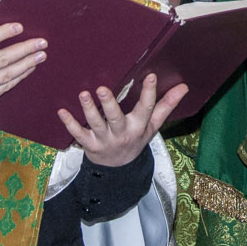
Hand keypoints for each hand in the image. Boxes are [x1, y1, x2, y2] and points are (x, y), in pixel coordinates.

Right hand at [0, 22, 46, 116]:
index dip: (3, 33)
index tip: (18, 27)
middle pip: (2, 58)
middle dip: (24, 49)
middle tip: (41, 42)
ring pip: (8, 74)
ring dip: (27, 63)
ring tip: (41, 55)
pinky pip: (5, 87)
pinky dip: (19, 77)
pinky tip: (29, 69)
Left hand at [58, 73, 187, 167]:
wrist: (118, 169)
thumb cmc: (136, 139)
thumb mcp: (153, 125)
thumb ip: (167, 105)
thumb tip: (184, 87)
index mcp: (139, 126)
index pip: (146, 108)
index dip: (149, 92)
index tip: (149, 76)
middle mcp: (122, 133)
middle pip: (116, 118)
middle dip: (109, 104)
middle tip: (102, 88)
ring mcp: (104, 140)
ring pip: (96, 124)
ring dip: (89, 109)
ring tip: (83, 94)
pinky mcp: (89, 145)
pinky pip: (78, 134)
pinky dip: (69, 123)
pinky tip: (62, 111)